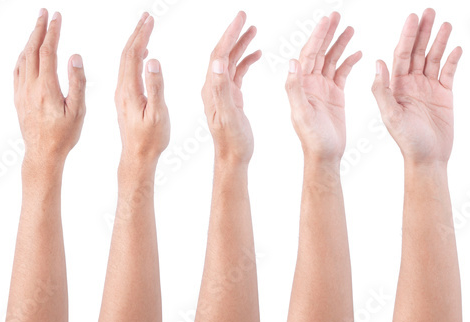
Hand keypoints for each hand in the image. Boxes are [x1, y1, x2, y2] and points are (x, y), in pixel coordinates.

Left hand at [14, 9, 85, 164]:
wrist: (41, 155)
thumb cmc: (63, 136)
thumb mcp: (78, 111)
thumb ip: (76, 82)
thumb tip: (74, 56)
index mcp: (45, 88)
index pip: (47, 51)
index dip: (52, 31)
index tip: (57, 16)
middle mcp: (30, 87)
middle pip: (32, 50)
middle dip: (39, 29)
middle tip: (45, 13)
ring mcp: (21, 92)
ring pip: (22, 59)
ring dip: (30, 39)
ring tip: (38, 26)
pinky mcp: (17, 98)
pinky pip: (17, 71)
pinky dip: (22, 55)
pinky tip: (27, 51)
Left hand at [116, 13, 168, 161]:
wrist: (135, 158)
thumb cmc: (149, 140)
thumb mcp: (157, 114)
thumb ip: (155, 87)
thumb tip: (152, 61)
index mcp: (128, 90)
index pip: (132, 55)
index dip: (141, 35)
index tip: (149, 19)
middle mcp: (120, 89)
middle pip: (126, 54)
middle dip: (137, 33)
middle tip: (147, 16)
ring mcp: (120, 94)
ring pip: (124, 61)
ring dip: (134, 42)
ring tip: (144, 28)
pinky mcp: (122, 99)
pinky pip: (125, 70)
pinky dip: (133, 56)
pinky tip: (141, 53)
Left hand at [202, 12, 260, 165]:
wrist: (231, 158)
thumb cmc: (231, 141)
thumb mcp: (227, 115)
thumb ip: (221, 89)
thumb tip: (218, 63)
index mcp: (211, 88)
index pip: (218, 55)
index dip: (229, 35)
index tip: (240, 18)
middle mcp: (213, 87)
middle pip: (223, 53)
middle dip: (234, 33)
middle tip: (244, 16)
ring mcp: (222, 92)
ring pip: (230, 61)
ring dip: (241, 44)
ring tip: (254, 28)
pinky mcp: (231, 97)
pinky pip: (237, 72)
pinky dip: (246, 60)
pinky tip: (257, 53)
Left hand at [286, 12, 360, 162]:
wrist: (324, 156)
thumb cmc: (311, 138)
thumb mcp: (301, 113)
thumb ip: (294, 88)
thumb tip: (292, 61)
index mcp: (300, 85)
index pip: (308, 54)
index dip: (317, 36)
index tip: (326, 20)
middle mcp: (309, 83)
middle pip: (319, 51)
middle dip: (327, 33)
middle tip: (337, 15)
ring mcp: (322, 88)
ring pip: (331, 59)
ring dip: (339, 43)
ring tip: (349, 27)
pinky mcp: (334, 95)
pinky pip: (341, 72)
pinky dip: (349, 61)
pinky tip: (359, 51)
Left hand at [372, 9, 461, 164]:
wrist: (427, 159)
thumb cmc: (406, 141)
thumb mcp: (390, 116)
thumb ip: (382, 90)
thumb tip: (377, 62)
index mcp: (395, 86)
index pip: (401, 54)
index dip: (407, 35)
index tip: (413, 17)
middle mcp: (410, 84)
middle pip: (417, 51)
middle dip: (423, 31)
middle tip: (430, 10)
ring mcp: (427, 88)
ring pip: (433, 58)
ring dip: (439, 40)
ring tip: (446, 22)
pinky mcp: (443, 95)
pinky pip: (448, 72)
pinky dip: (453, 59)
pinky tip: (458, 46)